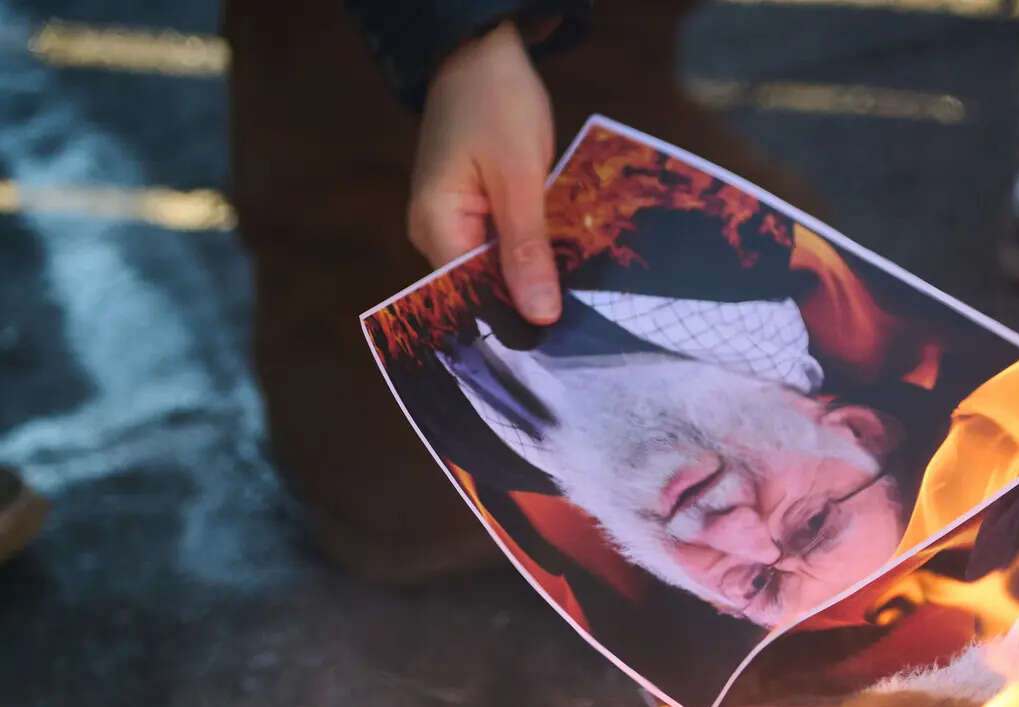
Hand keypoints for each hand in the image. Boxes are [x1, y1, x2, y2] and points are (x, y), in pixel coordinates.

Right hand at [408, 19, 561, 323]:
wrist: (484, 51)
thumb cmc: (496, 102)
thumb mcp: (519, 177)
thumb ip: (528, 249)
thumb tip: (540, 315)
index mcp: (435, 227)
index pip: (471, 298)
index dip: (514, 321)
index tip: (561, 343)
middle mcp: (437, 232)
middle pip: (484, 288)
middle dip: (529, 299)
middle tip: (583, 325)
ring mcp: (455, 221)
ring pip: (499, 268)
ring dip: (537, 274)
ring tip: (583, 298)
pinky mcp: (477, 209)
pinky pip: (506, 244)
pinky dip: (535, 249)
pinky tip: (568, 260)